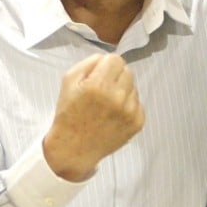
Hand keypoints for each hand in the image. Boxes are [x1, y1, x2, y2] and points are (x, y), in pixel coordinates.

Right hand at [43, 54, 143, 180]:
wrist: (74, 148)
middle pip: (127, 71)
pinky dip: (128, 105)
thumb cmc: (69, 113)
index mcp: (99, 85)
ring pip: (133, 86)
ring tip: (107, 104)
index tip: (99, 75)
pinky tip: (114, 114)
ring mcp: (130, 111)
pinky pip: (138, 103)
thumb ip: (88, 63)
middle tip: (103, 89)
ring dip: (123, 90)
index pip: (116, 59)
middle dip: (115, 76)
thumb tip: (106, 58)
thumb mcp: (68, 81)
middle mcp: (118, 97)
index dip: (106, 65)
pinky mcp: (138, 123)